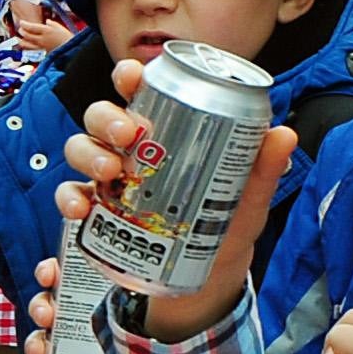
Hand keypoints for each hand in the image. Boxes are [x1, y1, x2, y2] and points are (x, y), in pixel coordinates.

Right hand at [60, 58, 296, 344]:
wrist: (208, 277)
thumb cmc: (226, 222)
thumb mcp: (248, 196)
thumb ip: (263, 168)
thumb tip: (283, 133)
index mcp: (165, 130)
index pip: (141, 92)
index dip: (129, 77)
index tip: (132, 76)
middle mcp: (130, 148)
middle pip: (102, 115)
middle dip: (107, 117)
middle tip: (129, 135)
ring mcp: (108, 179)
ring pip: (80, 147)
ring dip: (89, 152)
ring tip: (110, 170)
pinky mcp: (96, 212)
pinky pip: (71, 196)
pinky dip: (69, 198)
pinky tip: (81, 208)